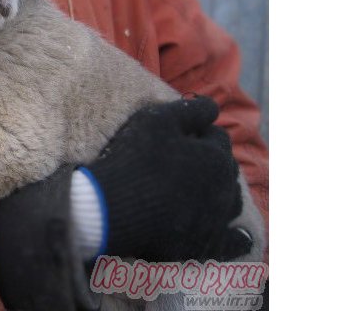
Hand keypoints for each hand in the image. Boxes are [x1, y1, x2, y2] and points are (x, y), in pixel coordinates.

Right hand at [83, 95, 250, 261]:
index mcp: (216, 157)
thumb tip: (214, 108)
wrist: (113, 207)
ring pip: (232, 202)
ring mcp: (216, 220)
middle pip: (226, 169)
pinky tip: (242, 237)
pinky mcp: (204, 245)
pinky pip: (232, 243)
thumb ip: (191, 109)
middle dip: (212, 161)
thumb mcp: (158, 120)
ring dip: (223, 192)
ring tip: (205, 190)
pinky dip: (238, 239)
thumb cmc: (135, 158)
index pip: (217, 137)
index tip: (180, 135)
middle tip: (185, 161)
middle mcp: (224, 188)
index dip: (199, 133)